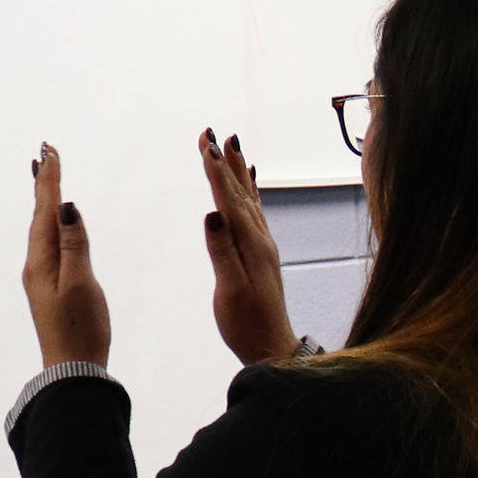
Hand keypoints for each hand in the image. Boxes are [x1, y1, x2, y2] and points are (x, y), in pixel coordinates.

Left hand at [22, 143, 110, 368]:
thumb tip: (66, 206)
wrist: (72, 369)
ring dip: (45, 202)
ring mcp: (41, 277)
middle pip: (40, 215)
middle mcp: (36, 264)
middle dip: (44, 184)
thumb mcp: (81, 283)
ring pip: (42, 228)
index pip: (46, 210)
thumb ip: (75, 243)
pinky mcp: (50, 286)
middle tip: (44, 154)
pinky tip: (53, 224)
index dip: (50, 180)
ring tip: (45, 179)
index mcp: (42, 260)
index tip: (49, 150)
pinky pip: (48, 242)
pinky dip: (50, 223)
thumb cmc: (80, 328)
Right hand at [198, 130, 299, 364]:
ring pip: (248, 198)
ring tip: (230, 146)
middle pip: (239, 192)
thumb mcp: (230, 290)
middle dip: (224, 161)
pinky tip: (248, 184)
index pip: (229, 200)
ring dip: (236, 171)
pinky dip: (248, 192)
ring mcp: (263, 245)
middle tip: (212, 132)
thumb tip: (212, 215)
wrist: (272, 345)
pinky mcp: (262, 253)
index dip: (215, 171)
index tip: (205, 143)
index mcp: (251, 245)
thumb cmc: (247, 323)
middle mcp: (261, 239)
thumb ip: (222, 252)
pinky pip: (254, 212)